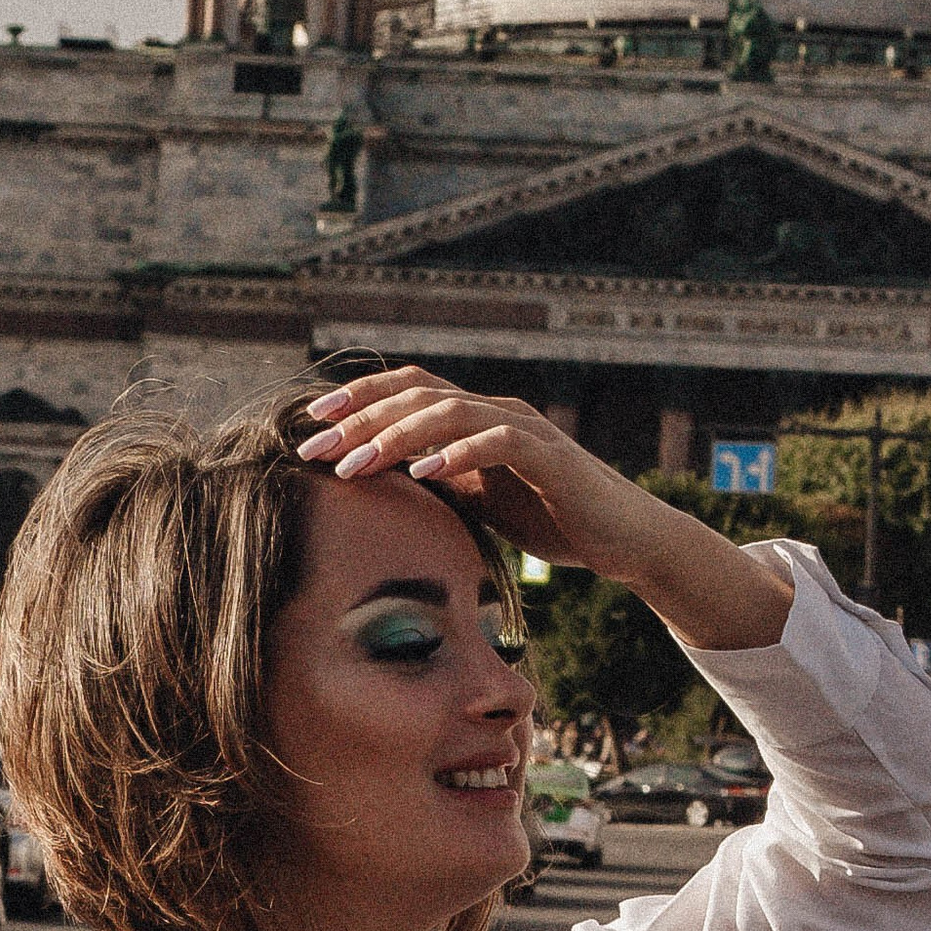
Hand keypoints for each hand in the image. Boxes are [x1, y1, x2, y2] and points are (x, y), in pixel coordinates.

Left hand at [297, 371, 791, 655]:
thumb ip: (437, 484)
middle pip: (416, 395)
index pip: (406, 392)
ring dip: (396, 436)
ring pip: (449, 411)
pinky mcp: (549, 455)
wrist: (621, 538)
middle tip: (312, 447)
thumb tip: (378, 486)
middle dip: (359, 419)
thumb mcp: (478, 502)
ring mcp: (523, 428)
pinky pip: (498, 442)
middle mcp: (494, 410)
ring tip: (355, 464)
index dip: (357, 401)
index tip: (309, 425)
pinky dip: (459, 453)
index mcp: (474, 418)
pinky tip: (425, 472)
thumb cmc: (550, 518)